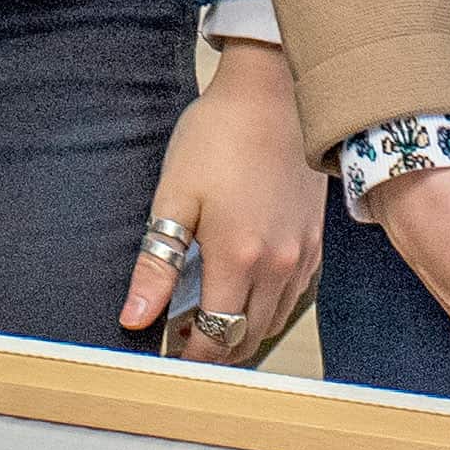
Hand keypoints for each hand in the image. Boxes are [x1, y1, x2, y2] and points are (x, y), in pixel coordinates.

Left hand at [125, 52, 324, 358]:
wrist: (272, 94)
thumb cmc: (217, 136)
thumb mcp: (174, 197)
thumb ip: (155, 265)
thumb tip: (135, 317)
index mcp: (238, 258)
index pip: (215, 336)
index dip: (190, 356)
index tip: (168, 353)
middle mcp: (277, 265)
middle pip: (248, 338)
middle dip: (214, 350)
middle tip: (182, 337)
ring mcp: (301, 255)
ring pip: (274, 322)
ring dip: (243, 332)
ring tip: (208, 317)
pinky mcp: (314, 242)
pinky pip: (294, 296)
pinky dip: (268, 308)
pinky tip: (244, 292)